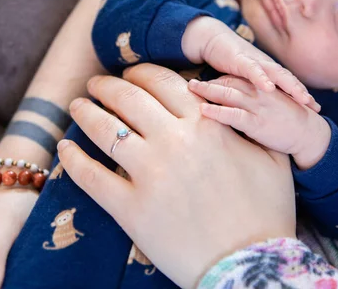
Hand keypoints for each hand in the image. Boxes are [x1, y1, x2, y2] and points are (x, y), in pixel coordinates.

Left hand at [57, 64, 296, 288]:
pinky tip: (64, 147)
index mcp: (206, 125)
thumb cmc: (266, 211)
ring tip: (77, 106)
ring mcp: (149, 173)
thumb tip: (233, 103)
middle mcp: (173, 141)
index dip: (142, 73)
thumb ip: (250, 124)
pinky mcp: (130, 209)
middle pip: (129, 98)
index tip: (131, 75)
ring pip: (105, 129)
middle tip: (97, 84)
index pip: (164, 82)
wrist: (251, 263)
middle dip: (108, 86)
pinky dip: (73, 159)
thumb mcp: (272, 157)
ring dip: (86, 112)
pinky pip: (91, 177)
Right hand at [182, 16, 319, 110]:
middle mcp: (266, 65)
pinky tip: (269, 88)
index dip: (303, 96)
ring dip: (290, 85)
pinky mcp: (240, 60)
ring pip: (277, 74)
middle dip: (302, 93)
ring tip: (302, 98)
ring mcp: (255, 62)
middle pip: (289, 80)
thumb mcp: (246, 79)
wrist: (214, 40)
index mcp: (269, 71)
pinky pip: (253, 70)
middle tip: (315, 107)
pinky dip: (262, 78)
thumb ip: (257, 90)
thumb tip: (267, 107)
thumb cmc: (230, 62)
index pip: (290, 84)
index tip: (316, 110)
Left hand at [188, 75, 331, 169]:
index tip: (202, 84)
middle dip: (208, 82)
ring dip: (207, 91)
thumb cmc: (291, 125)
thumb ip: (254, 107)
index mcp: (261, 89)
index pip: (235, 79)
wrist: (310, 134)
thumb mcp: (271, 110)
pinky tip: (202, 110)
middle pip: (228, 82)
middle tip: (189, 82)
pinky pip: (233, 114)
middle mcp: (258, 94)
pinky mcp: (257, 122)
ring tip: (190, 89)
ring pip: (227, 94)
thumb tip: (236, 114)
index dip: (217, 80)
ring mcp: (257, 106)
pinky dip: (217, 111)